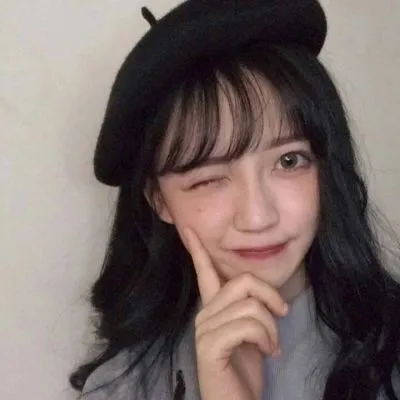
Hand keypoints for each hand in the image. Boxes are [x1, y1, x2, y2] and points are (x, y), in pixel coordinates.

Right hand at [182, 228, 287, 399]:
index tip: (189, 227)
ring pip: (250, 305)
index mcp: (213, 308)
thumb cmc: (245, 368)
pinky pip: (247, 325)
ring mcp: (205, 329)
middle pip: (243, 282)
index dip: (197, 249)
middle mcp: (204, 313)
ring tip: (272, 345)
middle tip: (283, 313)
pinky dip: (266, 338)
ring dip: (271, 326)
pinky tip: (268, 352)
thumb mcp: (252, 332)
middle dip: (270, 296)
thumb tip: (262, 295)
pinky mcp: (210, 345)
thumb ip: (249, 309)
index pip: (204, 271)